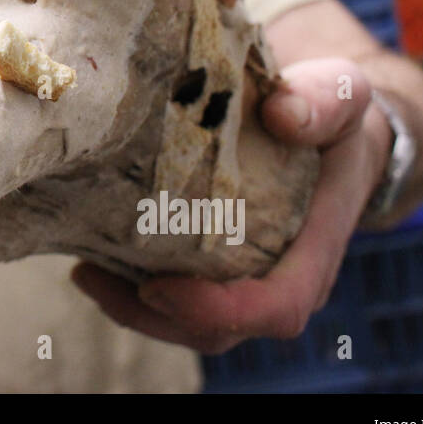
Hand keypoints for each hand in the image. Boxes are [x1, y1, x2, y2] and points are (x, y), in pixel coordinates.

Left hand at [70, 57, 392, 353]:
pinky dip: (128, 283)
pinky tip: (88, 253)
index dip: (220, 310)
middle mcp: (279, 276)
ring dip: (130, 306)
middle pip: (218, 330)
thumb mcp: (340, 94)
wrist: (324, 122)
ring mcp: (243, 276)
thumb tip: (283, 115)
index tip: (158, 288)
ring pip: (186, 322)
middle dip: (153, 316)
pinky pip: (169, 296)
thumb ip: (323, 101)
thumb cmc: (330, 112)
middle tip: (91, 275)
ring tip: (82, 269)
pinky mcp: (211, 264)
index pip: (279, 306)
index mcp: (314, 248)